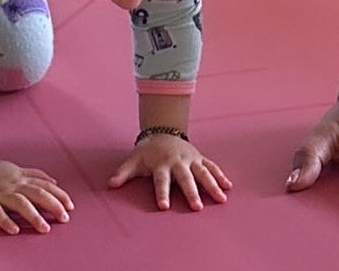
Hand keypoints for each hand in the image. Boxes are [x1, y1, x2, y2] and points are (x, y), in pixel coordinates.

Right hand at [0, 159, 74, 234]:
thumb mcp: (18, 170)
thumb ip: (36, 175)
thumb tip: (55, 182)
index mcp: (22, 178)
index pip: (45, 186)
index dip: (59, 195)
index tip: (71, 206)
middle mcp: (14, 185)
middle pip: (37, 193)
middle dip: (53, 205)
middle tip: (65, 218)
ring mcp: (1, 194)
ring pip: (20, 203)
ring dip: (34, 216)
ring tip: (45, 228)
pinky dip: (6, 221)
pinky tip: (14, 230)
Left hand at [108, 135, 231, 211]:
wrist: (162, 130)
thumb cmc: (147, 151)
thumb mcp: (134, 160)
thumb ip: (123, 172)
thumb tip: (110, 184)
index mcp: (161, 163)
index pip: (161, 180)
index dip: (161, 193)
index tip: (163, 207)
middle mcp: (178, 161)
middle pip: (185, 178)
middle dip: (191, 192)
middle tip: (196, 207)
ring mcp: (191, 159)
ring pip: (203, 172)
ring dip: (212, 185)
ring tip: (221, 199)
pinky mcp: (199, 158)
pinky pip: (211, 166)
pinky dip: (220, 176)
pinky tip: (228, 187)